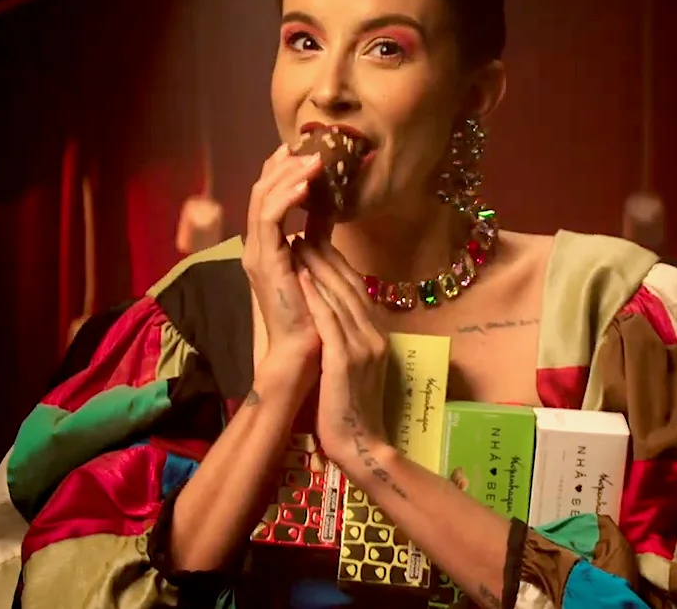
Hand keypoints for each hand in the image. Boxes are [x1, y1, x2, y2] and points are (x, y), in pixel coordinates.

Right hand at [241, 144, 325, 398]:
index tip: (302, 148)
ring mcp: (258, 254)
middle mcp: (257, 247)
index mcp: (267, 247)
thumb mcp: (316, 265)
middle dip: (283, 164)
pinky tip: (306, 183)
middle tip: (306, 143)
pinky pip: (269, 219)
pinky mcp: (264, 263)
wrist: (302, 354)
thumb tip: (327, 212)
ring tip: (313, 157)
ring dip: (288, 175)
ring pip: (263, 200)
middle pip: (261, 191)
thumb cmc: (312, 316)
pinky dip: (287, 197)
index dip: (282, 170)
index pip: (268, 197)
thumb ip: (316, 238)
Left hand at [293, 240, 391, 469]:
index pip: (358, 291)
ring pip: (340, 297)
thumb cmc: (351, 410)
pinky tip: (302, 277)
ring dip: (318, 267)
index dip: (337, 264)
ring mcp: (362, 347)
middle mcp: (374, 336)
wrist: (361, 446)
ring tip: (299, 243)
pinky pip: (330, 321)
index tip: (319, 242)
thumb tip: (335, 319)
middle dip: (327, 256)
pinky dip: (316, 296)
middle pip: (350, 286)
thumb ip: (351, 341)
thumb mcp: (357, 368)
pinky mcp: (345, 360)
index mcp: (378, 336)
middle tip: (306, 231)